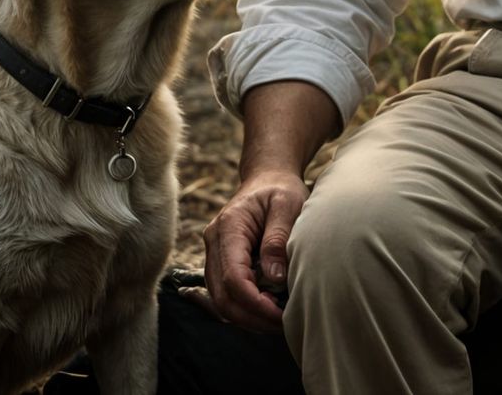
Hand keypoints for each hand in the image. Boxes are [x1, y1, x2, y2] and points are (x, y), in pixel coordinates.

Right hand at [199, 170, 307, 331]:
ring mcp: (213, 253)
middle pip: (222, 296)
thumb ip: (278, 239)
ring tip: (277, 321)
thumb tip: (274, 278)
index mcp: (229, 226)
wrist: (267, 177)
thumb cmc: (280, 189)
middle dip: (251, 317)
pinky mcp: (220, 261)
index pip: (234, 277)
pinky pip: (225, 294)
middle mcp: (214, 242)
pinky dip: (244, 308)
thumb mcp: (288, 205)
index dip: (255, 303)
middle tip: (282, 324)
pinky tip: (268, 310)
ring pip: (220, 300)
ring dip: (247, 317)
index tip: (281, 314)